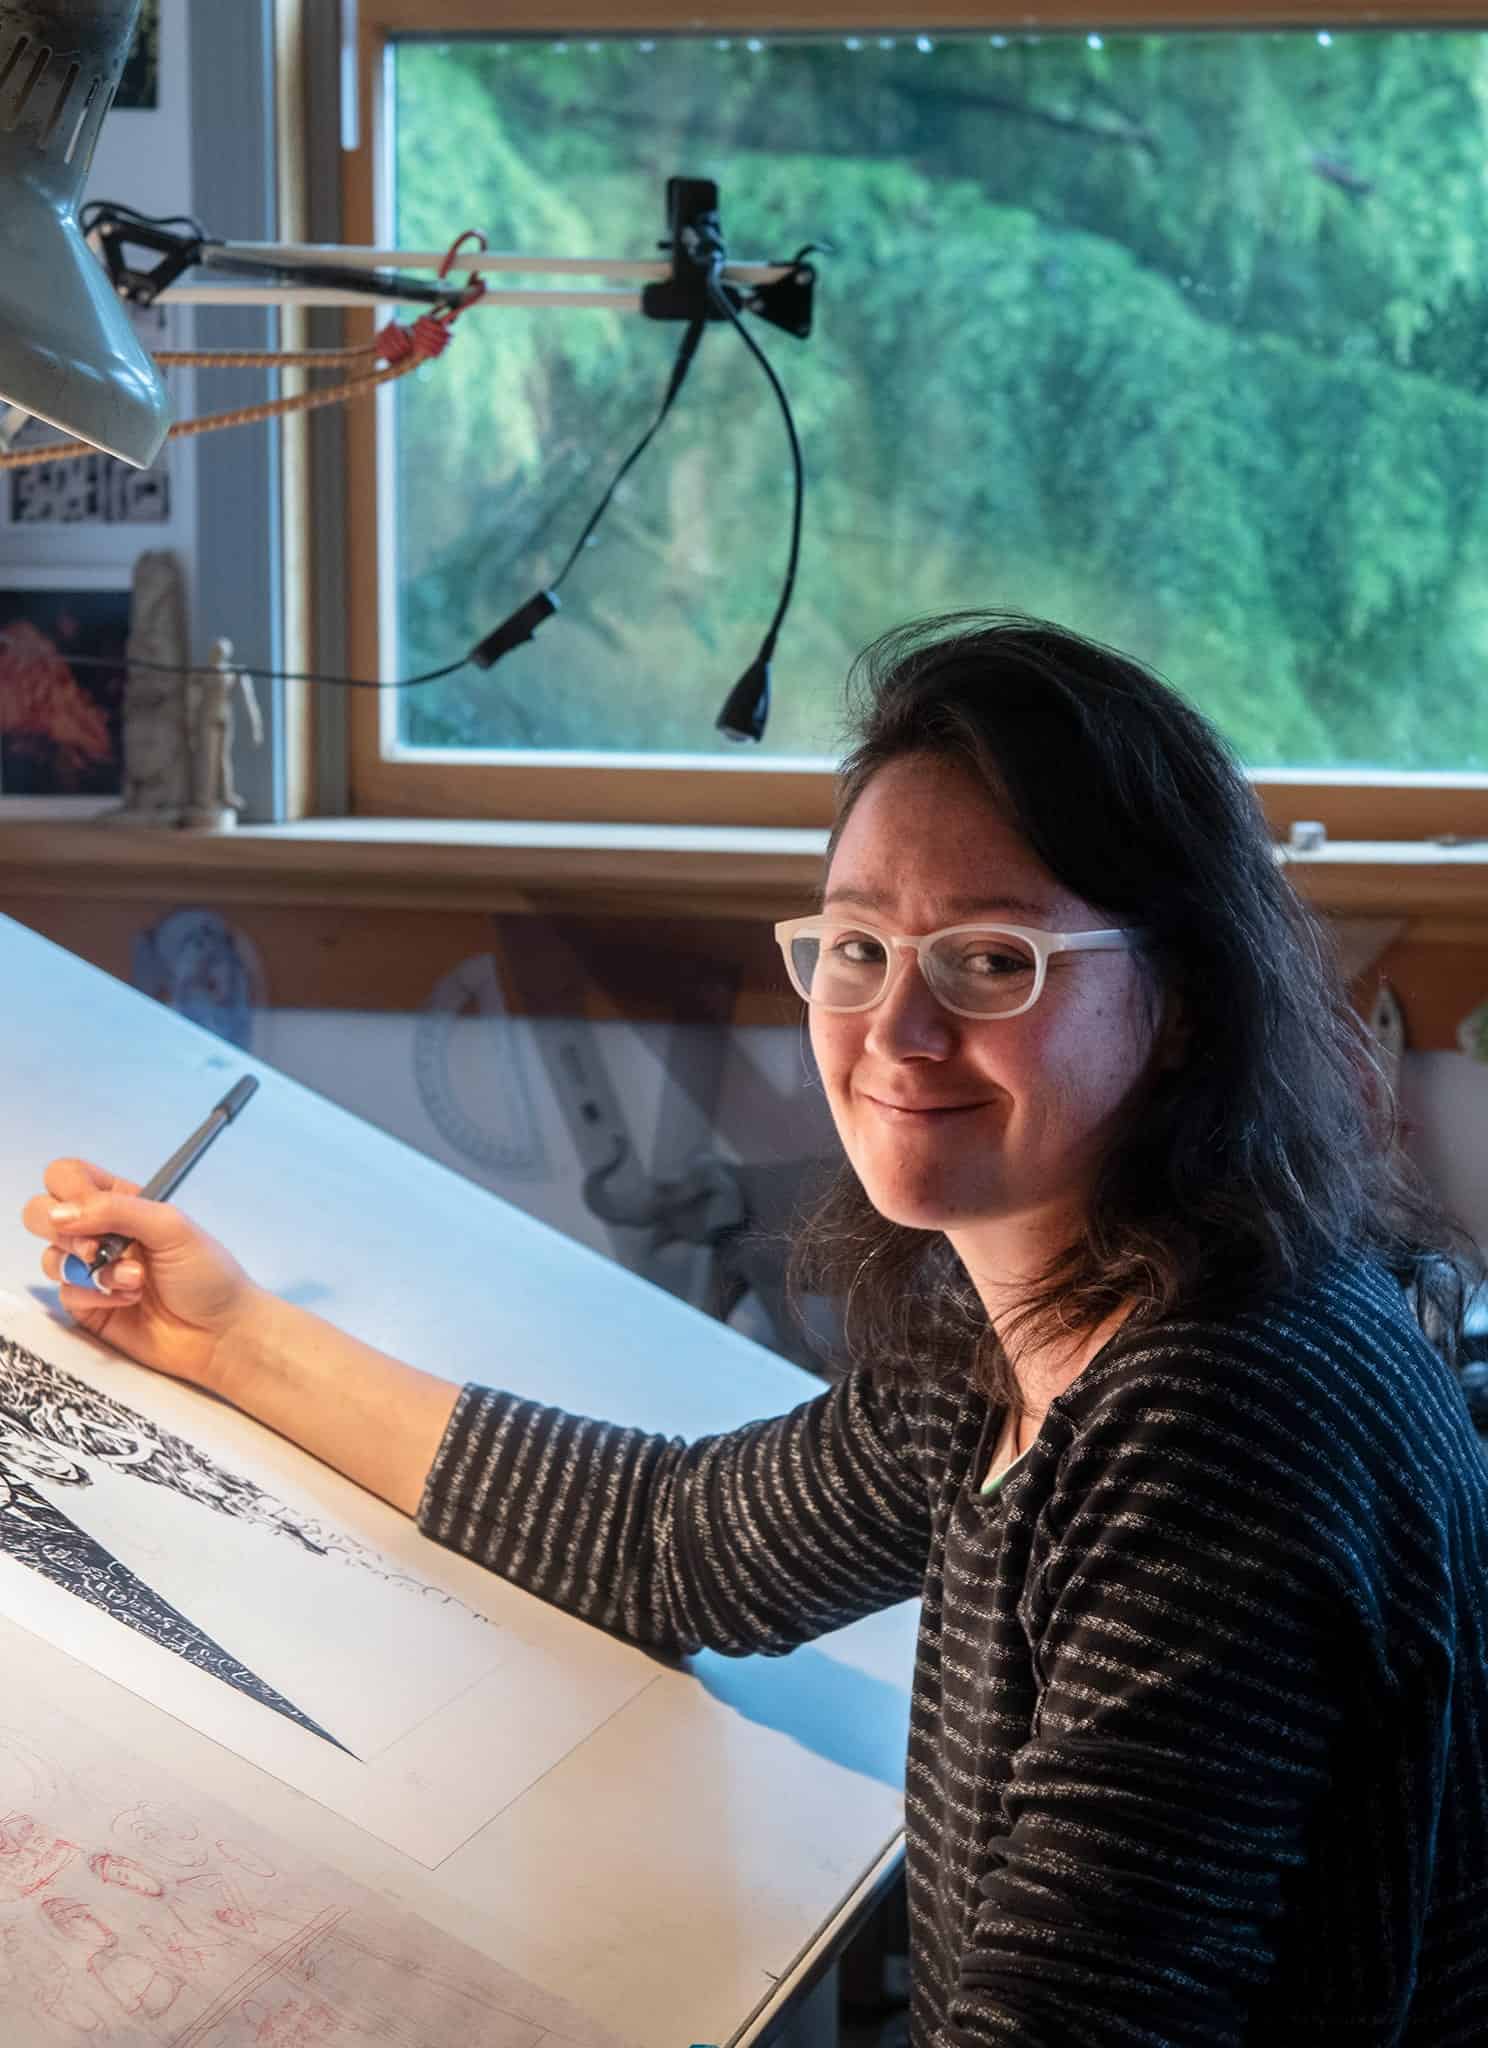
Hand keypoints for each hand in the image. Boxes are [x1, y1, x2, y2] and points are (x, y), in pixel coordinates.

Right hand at [22, 1157, 261, 1397]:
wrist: (221, 1333)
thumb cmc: (209, 1275)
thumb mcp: (171, 1227)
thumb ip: (115, 1210)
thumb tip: (61, 1212)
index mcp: (122, 1201)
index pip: (68, 1177)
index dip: (68, 1191)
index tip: (88, 1211)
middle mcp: (101, 1232)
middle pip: (42, 1214)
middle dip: (64, 1232)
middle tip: (97, 1249)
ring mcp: (92, 1271)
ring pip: (51, 1257)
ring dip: (93, 1270)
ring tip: (135, 1280)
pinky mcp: (89, 1306)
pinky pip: (66, 1294)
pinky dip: (95, 1296)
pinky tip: (128, 1300)